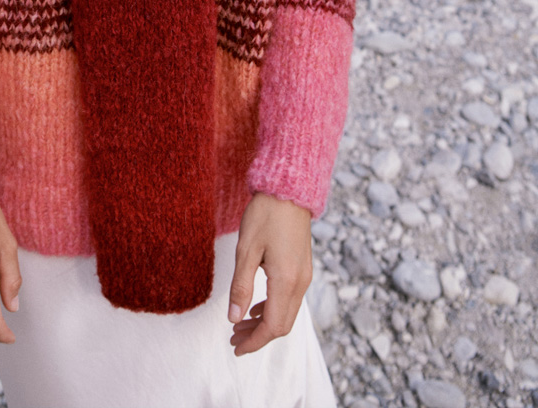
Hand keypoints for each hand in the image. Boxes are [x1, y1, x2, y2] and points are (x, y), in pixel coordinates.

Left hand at [227, 193, 311, 354]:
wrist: (289, 189)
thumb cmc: (266, 214)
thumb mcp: (246, 249)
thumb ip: (241, 286)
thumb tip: (233, 318)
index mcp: (286, 280)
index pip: (273, 326)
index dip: (254, 341)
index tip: (235, 347)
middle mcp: (300, 282)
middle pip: (283, 324)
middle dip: (258, 336)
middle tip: (233, 338)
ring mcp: (304, 275)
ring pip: (287, 312)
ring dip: (265, 323)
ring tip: (239, 324)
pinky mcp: (303, 267)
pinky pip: (290, 299)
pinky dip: (273, 308)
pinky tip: (256, 306)